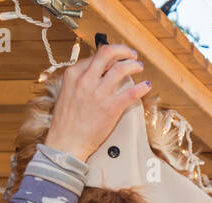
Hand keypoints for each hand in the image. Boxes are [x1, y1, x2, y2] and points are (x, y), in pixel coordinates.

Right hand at [44, 44, 149, 162]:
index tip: (115, 58)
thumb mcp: (66, 93)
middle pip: (108, 53)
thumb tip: (95, 72)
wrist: (66, 144)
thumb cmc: (65, 124)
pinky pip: (131, 92)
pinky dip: (141, 87)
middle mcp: (86, 80)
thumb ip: (79, 81)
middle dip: (123, 50)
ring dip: (134, 65)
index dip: (109, 55)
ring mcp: (99, 93)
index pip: (95, 55)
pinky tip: (145, 86)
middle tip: (131, 55)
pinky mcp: (110, 107)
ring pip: (121, 68)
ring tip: (138, 67)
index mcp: (73, 75)